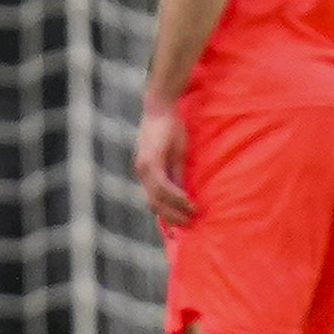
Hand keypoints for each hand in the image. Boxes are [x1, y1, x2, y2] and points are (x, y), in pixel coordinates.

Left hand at [134, 101, 193, 227]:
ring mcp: (144, 167)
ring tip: (192, 215)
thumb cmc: (168, 129)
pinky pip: (162, 185)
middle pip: (154, 204)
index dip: (167, 214)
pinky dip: (175, 196)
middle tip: (189, 225)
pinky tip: (187, 202)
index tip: (180, 225)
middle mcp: (141, 172)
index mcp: (145, 172)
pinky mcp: (151, 161)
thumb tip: (182, 195)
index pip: (153, 200)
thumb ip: (176, 175)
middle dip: (172, 217)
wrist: (161, 107)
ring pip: (158, 198)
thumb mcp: (175, 156)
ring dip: (175, 209)